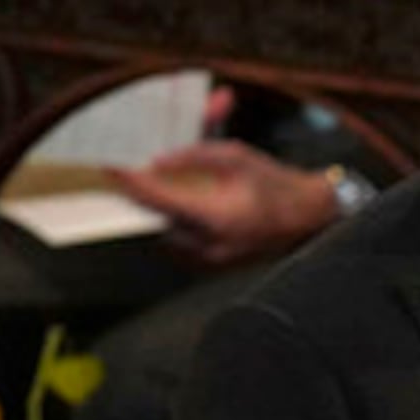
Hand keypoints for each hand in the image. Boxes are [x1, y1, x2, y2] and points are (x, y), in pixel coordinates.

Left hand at [104, 139, 344, 266]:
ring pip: (164, 230)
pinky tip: (177, 205)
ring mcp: (210, 259)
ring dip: (158, 208)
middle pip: (155, 217)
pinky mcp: (211, 264)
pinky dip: (173, 222)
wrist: (308, 217)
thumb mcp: (236, 157)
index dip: (131, 181)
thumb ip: (194, 156)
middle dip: (142, 193)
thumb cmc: (276, 184)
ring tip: (153, 187)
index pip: (158, 199)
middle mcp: (210, 244)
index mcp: (217, 217)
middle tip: (127, 172)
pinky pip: (177, 241)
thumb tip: (156, 162)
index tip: (110, 166)